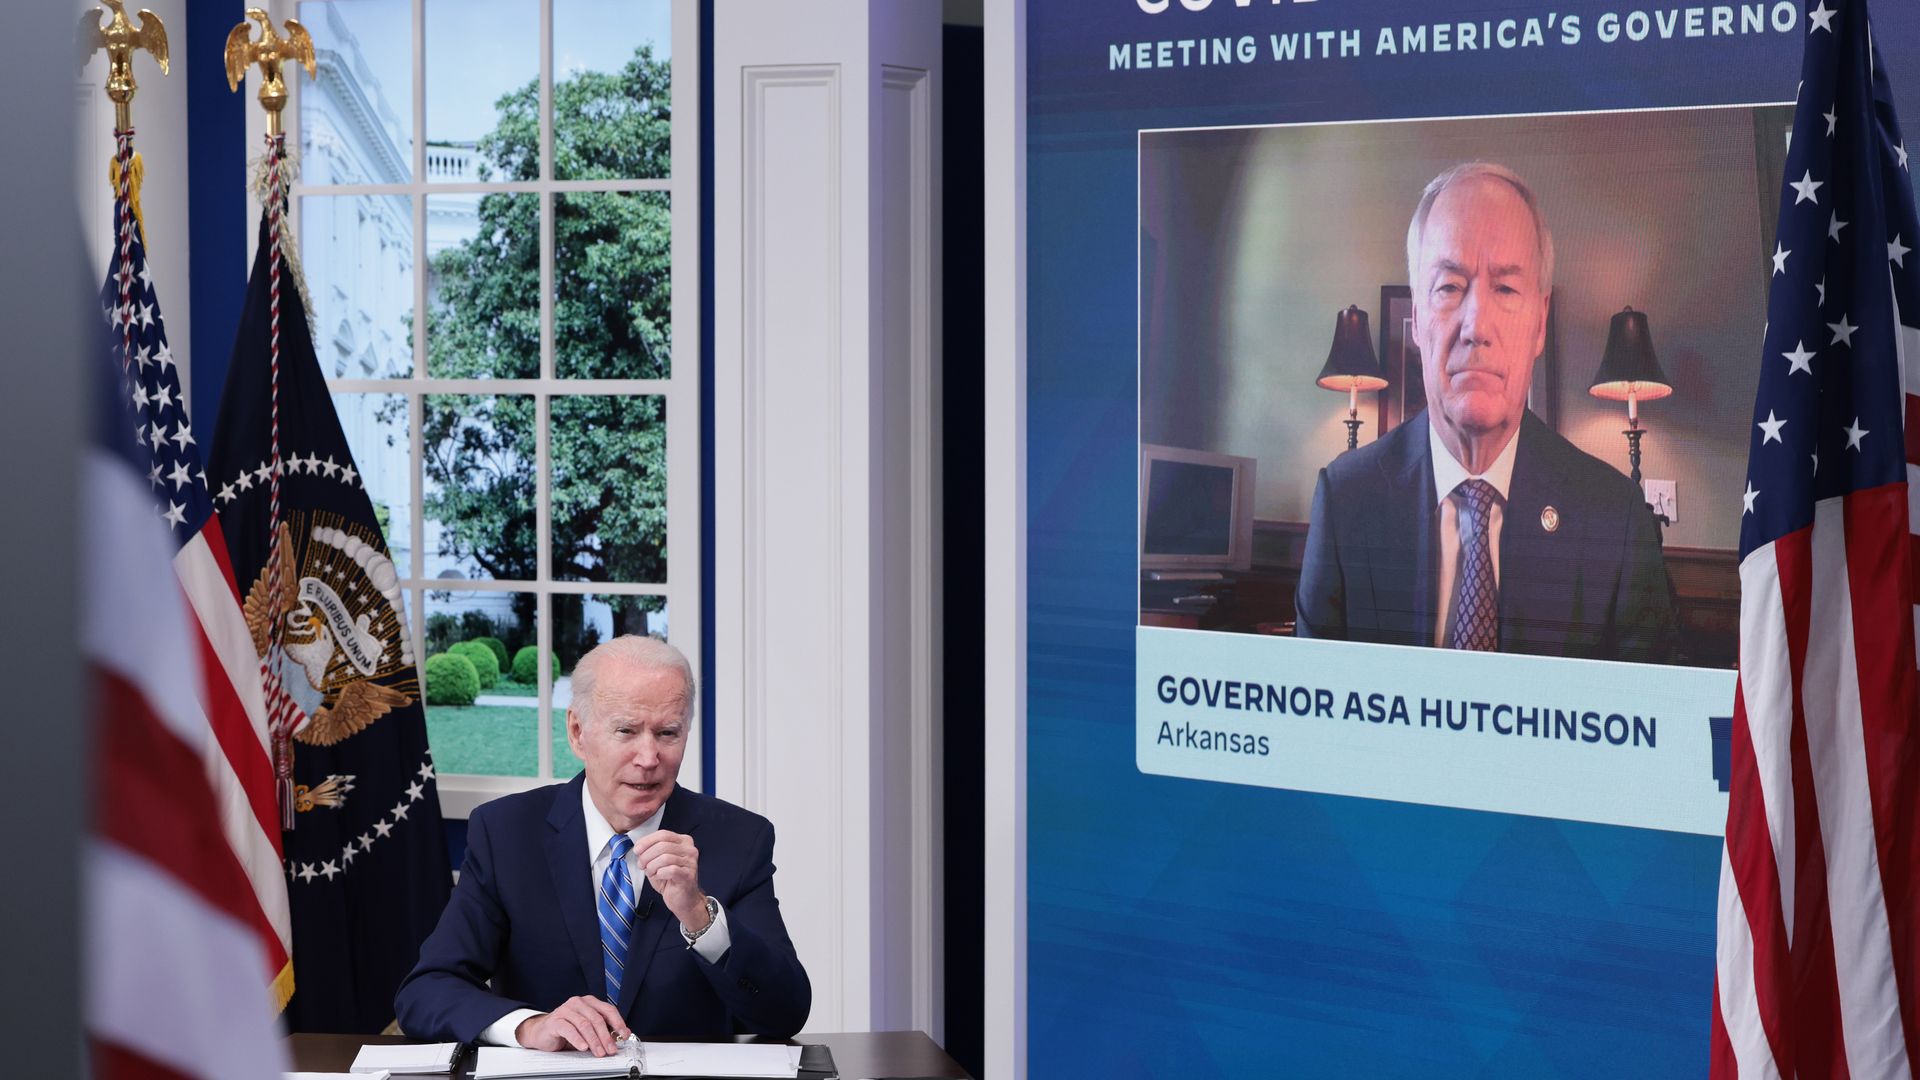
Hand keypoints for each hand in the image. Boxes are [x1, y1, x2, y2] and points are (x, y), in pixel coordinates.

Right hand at [515, 996, 630, 1055]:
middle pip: (597, 1019)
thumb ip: (604, 1029)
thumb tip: (623, 1034)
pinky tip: (583, 1047)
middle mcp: (578, 1003)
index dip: (618, 1022)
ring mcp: (566, 1010)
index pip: (608, 1009)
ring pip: (585, 1024)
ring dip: (594, 1040)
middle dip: (606, 1036)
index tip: (624, 1035)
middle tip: (610, 1049)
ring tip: (599, 1052)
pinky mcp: (555, 1020)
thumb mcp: (588, 1029)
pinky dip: (578, 1039)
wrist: (542, 1032)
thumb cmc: (566, 1030)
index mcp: (589, 1002)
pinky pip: (569, 1029)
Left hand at [631, 829, 707, 930]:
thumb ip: (650, 851)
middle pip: (663, 845)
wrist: (683, 900)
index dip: (647, 841)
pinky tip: (659, 877)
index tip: (637, 850)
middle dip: (647, 856)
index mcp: (683, 841)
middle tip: (642, 865)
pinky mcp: (689, 875)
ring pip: (665, 857)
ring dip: (652, 866)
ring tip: (651, 873)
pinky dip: (660, 874)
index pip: (663, 834)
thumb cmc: (670, 880)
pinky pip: (670, 870)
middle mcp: (690, 849)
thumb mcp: (658, 861)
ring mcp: (691, 862)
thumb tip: (639, 847)